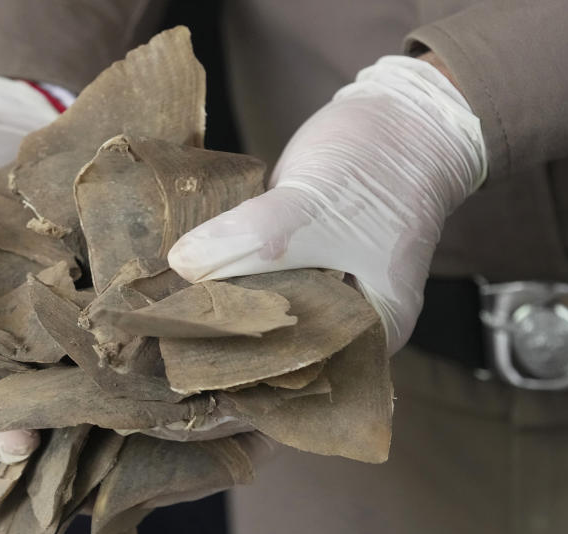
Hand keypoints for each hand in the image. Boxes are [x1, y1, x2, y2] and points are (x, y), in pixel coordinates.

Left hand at [168, 55, 486, 353]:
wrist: (402, 114)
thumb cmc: (378, 167)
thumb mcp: (314, 209)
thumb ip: (253, 239)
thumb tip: (184, 264)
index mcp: (370, 336)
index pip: (299, 382)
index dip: (242, 385)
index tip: (185, 376)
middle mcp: (349, 326)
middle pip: (277, 357)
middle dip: (224, 353)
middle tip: (164, 350)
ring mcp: (324, 295)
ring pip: (265, 320)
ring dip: (221, 318)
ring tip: (165, 324)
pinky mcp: (300, 265)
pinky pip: (257, 285)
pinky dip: (228, 284)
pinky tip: (186, 286)